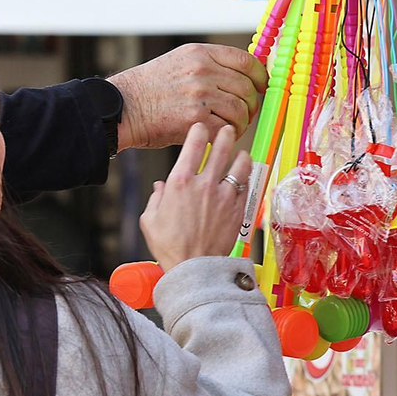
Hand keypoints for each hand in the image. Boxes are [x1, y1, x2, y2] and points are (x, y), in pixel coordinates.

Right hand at [109, 43, 266, 149]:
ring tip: (230, 127)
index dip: (260, 77)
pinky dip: (227, 136)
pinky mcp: (195, 120)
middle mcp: (202, 71)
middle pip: (247, 88)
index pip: (247, 61)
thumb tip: (245, 78)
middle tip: (244, 114)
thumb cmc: (150, 89)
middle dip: (251, 104)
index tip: (262, 87)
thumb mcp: (180, 62)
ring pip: (241, 110)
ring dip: (241, 122)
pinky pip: (226, 129)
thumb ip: (210, 65)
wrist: (122, 107)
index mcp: (200, 53)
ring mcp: (200, 95)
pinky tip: (218, 136)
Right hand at [140, 123, 252, 269]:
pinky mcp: (238, 208)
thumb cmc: (170, 247)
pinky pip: (246, 185)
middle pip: (221, 148)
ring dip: (241, 155)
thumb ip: (156, 198)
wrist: (195, 267)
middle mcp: (204, 184)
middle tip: (227, 130)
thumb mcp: (150, 220)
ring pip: (240, 165)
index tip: (201, 128)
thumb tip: (161, 187)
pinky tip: (245, 177)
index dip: (199, 131)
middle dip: (225, 135)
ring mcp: (224, 195)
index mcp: (180, 182)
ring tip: (241, 152)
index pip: (193, 145)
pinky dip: (246, 178)